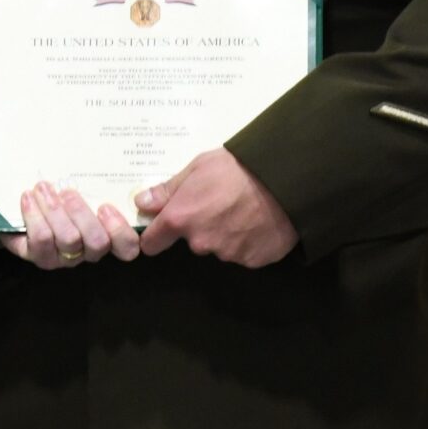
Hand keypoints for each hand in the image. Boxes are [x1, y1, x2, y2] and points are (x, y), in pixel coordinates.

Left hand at [0, 182, 140, 268]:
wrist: (22, 208)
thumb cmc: (59, 194)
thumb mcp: (82, 185)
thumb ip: (95, 180)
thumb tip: (101, 152)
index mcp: (107, 234)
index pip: (127, 246)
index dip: (121, 231)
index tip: (106, 206)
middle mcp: (89, 250)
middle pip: (98, 242)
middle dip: (82, 214)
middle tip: (68, 192)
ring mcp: (66, 257)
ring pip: (69, 240)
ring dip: (55, 211)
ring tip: (43, 188)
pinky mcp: (41, 257)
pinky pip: (41, 240)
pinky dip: (34, 216)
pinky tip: (28, 197)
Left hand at [135, 149, 298, 267]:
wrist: (285, 178)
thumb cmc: (237, 167)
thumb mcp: (198, 167)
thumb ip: (168, 189)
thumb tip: (142, 203)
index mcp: (181, 218)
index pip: (152, 243)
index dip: (156, 236)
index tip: (163, 229)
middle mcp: (201, 242)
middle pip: (192, 242)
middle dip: (201, 228)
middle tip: (220, 204)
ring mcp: (228, 254)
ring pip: (220, 247)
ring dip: (226, 234)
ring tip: (244, 210)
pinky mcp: (253, 261)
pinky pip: (244, 253)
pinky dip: (249, 242)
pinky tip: (259, 222)